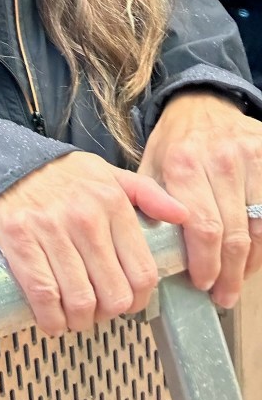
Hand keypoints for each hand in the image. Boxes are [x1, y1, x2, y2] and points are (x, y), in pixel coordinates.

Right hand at [0, 151, 187, 334]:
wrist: (8, 164)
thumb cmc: (61, 175)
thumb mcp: (108, 174)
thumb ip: (148, 194)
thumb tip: (182, 215)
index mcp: (112, 203)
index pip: (142, 272)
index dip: (138, 300)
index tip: (127, 303)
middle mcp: (85, 217)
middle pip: (114, 294)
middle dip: (108, 313)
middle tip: (98, 311)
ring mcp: (51, 230)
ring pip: (80, 300)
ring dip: (80, 321)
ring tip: (75, 317)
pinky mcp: (20, 241)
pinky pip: (44, 296)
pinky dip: (51, 319)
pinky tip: (52, 319)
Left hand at [139, 91, 261, 307]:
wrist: (201, 104)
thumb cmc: (174, 143)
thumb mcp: (151, 166)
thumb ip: (149, 205)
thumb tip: (148, 251)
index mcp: (183, 163)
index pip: (201, 227)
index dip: (205, 263)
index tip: (202, 284)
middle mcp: (220, 160)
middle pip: (233, 233)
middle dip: (229, 273)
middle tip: (222, 295)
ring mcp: (250, 158)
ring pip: (259, 227)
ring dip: (250, 263)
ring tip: (237, 281)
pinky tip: (253, 256)